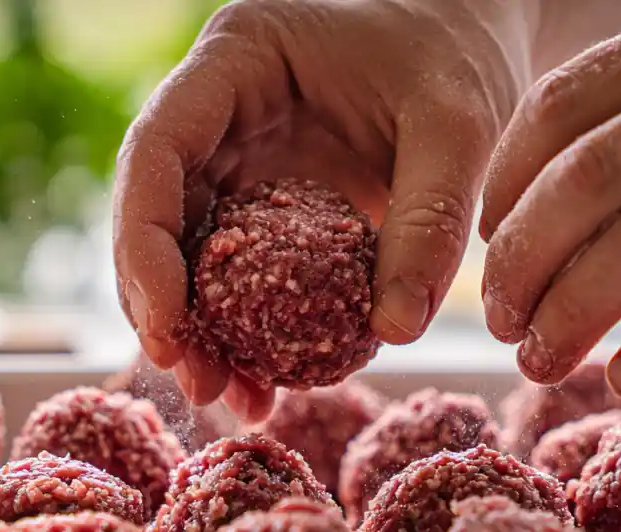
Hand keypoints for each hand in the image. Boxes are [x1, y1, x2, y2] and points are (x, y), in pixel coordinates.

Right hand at [114, 0, 514, 420]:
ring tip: (236, 401)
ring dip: (202, 334)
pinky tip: (267, 386)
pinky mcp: (266, 207)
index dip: (143, 242)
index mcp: (239, 59)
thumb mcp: (458, 125)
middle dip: (167, 308)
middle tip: (200, 383)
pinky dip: (247, 333)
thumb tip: (395, 331)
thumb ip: (432, 218)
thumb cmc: (460, 55)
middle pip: (155, 215)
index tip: (168, 326)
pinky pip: (238, 277)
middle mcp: (220, 112)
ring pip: (189, 257)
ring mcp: (237, 161)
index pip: (156, 149)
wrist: (477, 40)